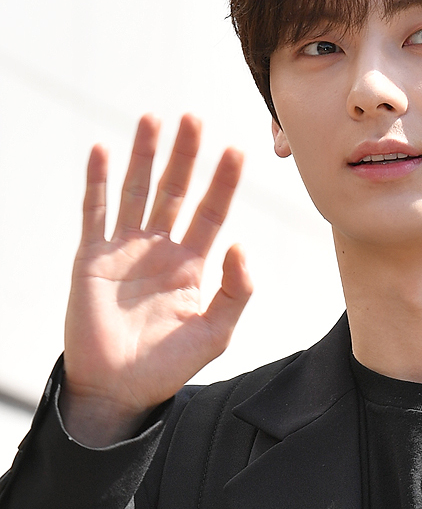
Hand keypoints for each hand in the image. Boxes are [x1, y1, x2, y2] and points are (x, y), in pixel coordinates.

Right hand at [61, 114, 252, 445]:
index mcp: (193, 265)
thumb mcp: (216, 332)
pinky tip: (104, 151)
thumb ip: (235, 290)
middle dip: (185, 155)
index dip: (223, 182)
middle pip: (175, 191)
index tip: (236, 149)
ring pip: (136, 191)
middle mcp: (161, 249)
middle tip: (195, 118)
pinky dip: (98, 182)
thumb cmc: (169, 366)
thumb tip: (241, 244)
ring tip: (153, 119)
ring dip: (144, 156)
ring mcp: (125, 250)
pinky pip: (96, 212)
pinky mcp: (93, 258)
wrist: (118, 390)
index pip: (212, 212)